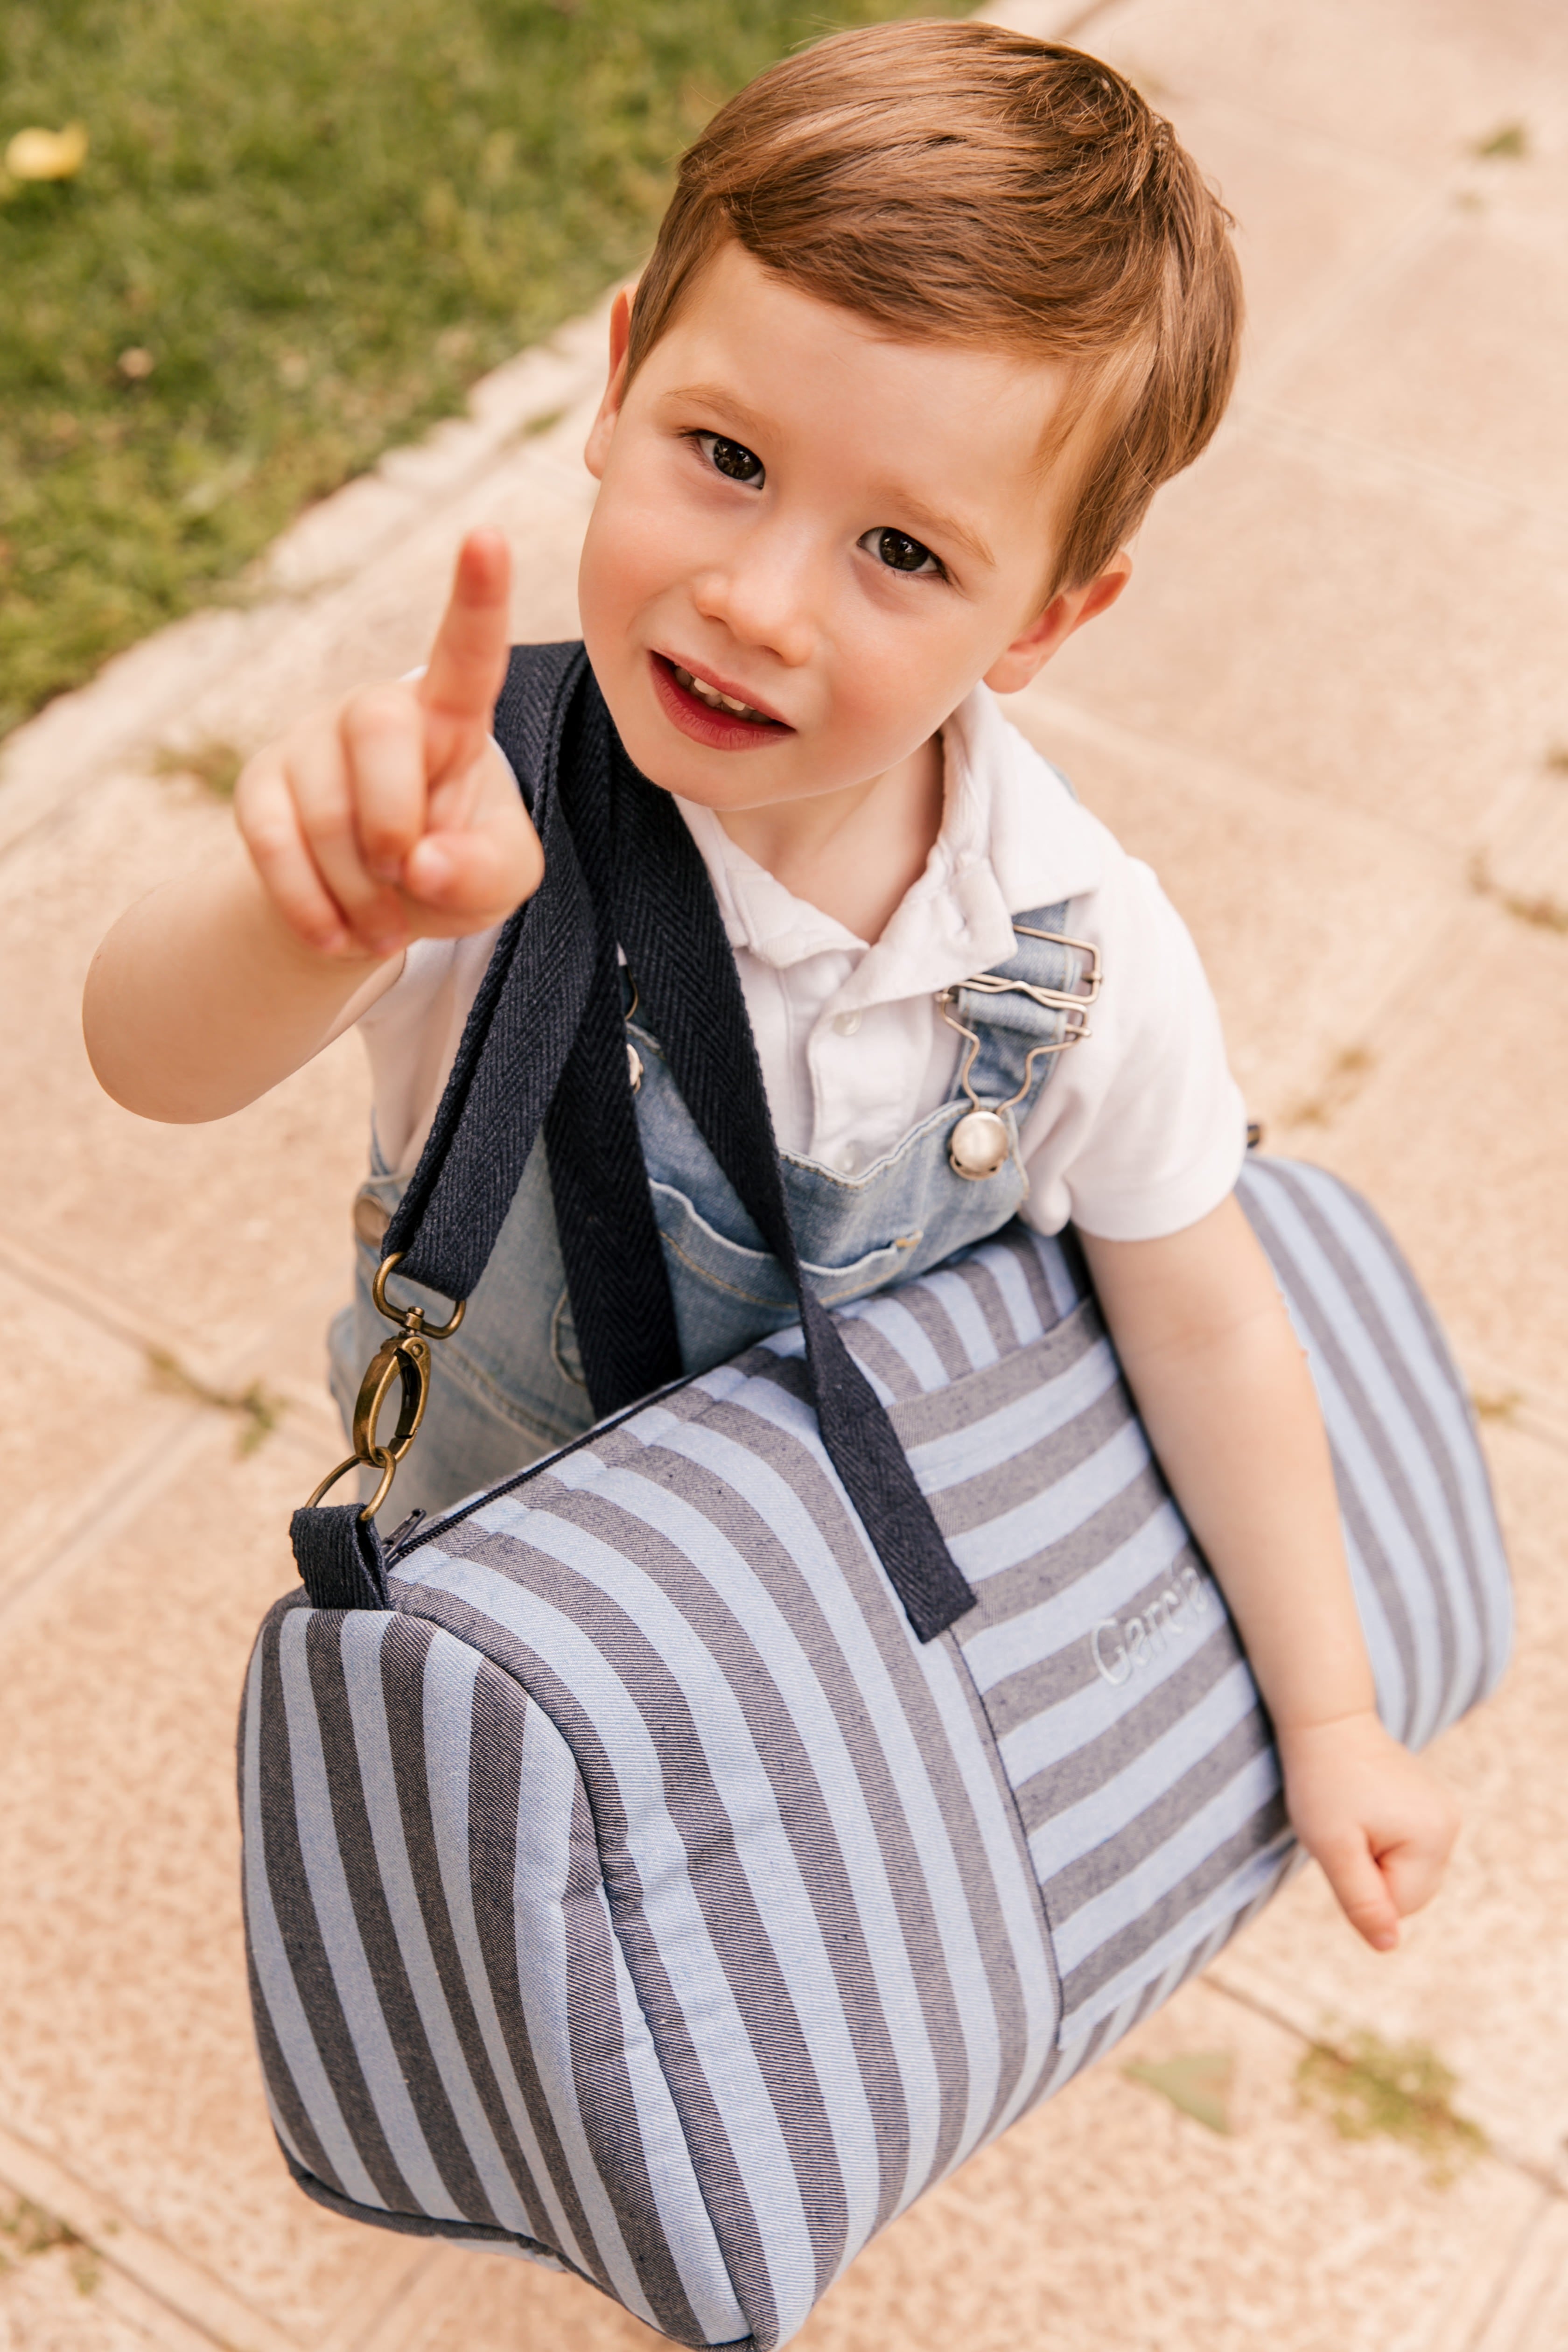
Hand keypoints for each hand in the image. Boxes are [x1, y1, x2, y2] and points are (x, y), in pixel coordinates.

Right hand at [235, 528, 543, 960]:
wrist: (373, 908)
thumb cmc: (453, 868)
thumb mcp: (500, 878)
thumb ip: (488, 869)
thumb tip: (422, 863)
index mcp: (452, 717)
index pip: (467, 653)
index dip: (479, 596)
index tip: (488, 534)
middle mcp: (377, 712)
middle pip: (378, 733)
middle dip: (395, 825)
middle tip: (412, 881)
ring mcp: (310, 743)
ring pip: (325, 811)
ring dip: (361, 892)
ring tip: (385, 923)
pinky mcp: (260, 787)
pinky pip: (271, 844)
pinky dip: (310, 906)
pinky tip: (338, 934)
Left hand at [1279, 1710, 1459, 1950]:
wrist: (1326, 1721)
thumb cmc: (1322, 1782)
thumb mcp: (1331, 1846)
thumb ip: (1361, 1899)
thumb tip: (1388, 1945)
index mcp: (1432, 1837)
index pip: (1400, 1905)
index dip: (1362, 1884)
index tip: (1343, 1842)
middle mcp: (1450, 1826)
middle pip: (1410, 1893)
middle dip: (1372, 1873)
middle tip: (1345, 1830)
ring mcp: (1445, 1814)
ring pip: (1408, 1873)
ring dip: (1377, 1858)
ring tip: (1354, 1817)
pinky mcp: (1432, 1807)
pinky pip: (1408, 1850)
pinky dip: (1383, 1841)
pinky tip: (1365, 1810)